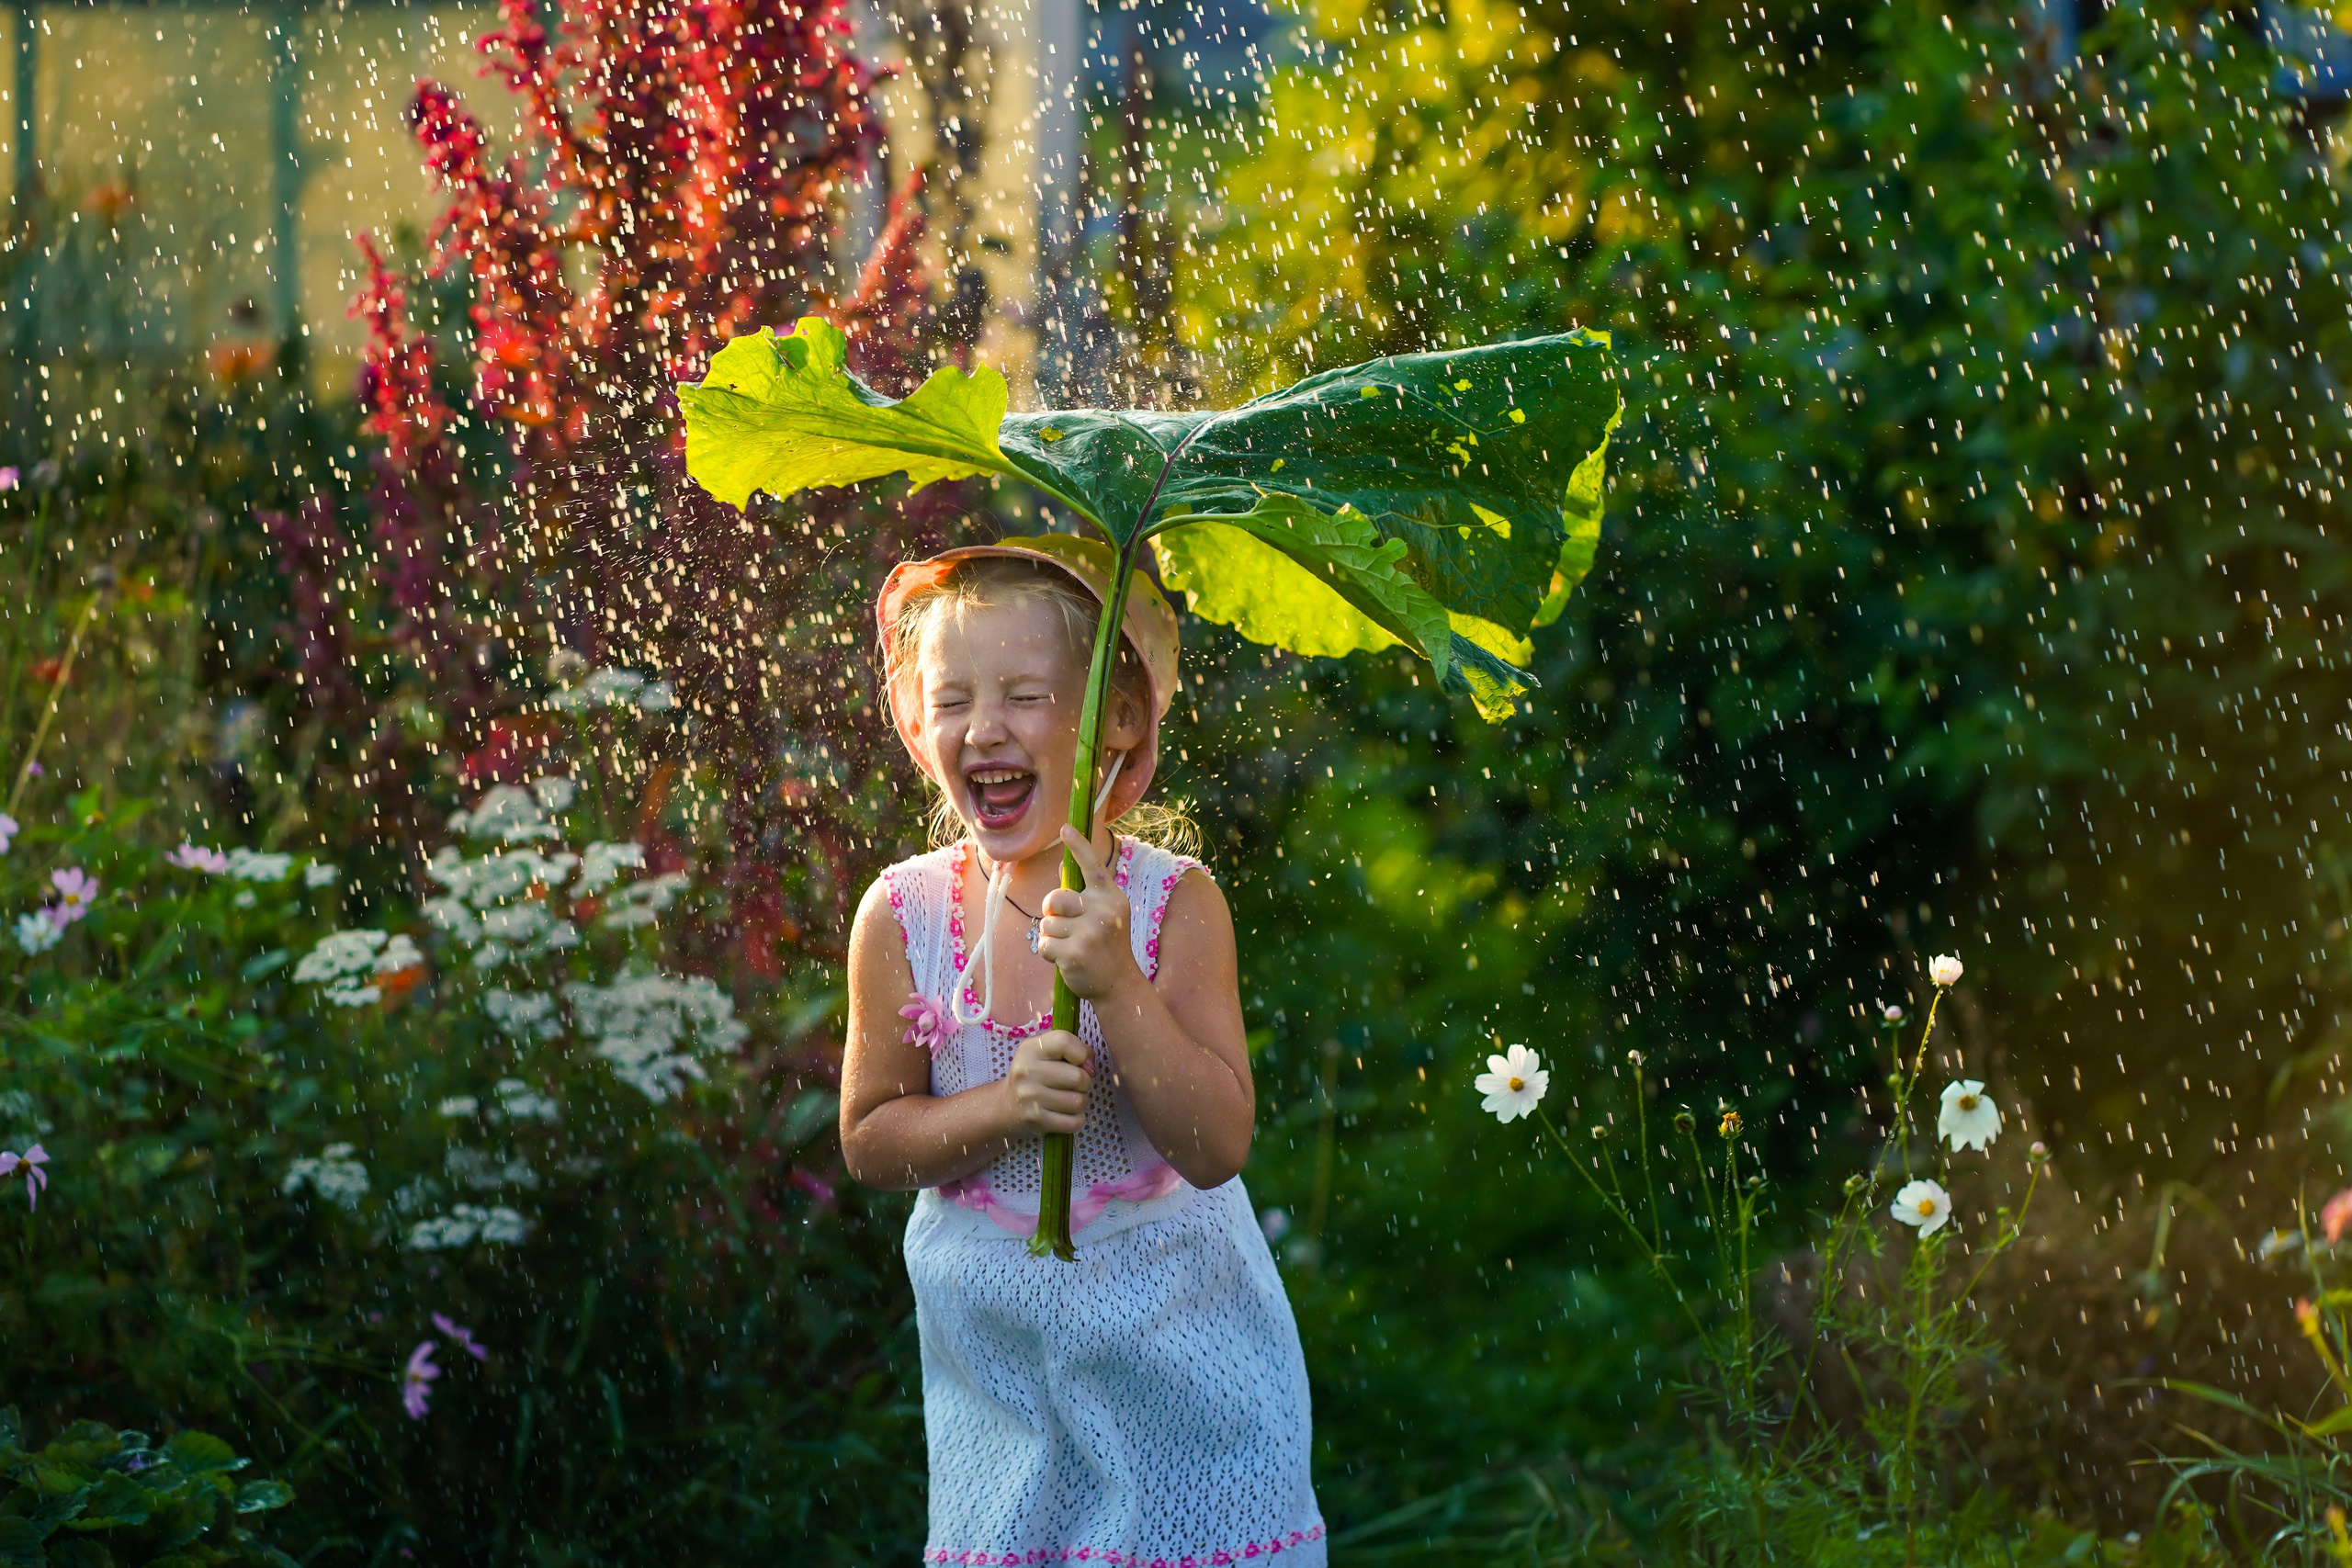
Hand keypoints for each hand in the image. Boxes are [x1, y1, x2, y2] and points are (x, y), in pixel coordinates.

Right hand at [1001, 1028, 1092, 1135]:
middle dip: (1084, 1083)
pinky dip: (1077, 1119)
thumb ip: (1075, 1050)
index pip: (1065, 1042)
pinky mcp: (1036, 1120)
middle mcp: (1026, 1071)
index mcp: (1030, 1049)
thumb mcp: (1047, 1054)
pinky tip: (1066, 1114)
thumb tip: (1090, 1068)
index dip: (1081, 1053)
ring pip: (1079, 1101)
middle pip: (1078, 1077)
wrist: (1006, 1106)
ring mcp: (1030, 1098)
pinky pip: (1074, 1122)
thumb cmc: (1036, 1076)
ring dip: (1081, 1102)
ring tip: (1069, 1099)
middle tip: (1074, 1085)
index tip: (1078, 1062)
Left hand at [1034, 826, 1140, 1001]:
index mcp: (1111, 898)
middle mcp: (1103, 911)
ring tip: (1071, 947)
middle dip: (1051, 913)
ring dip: (1051, 937)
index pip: (1092, 866)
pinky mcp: (1075, 952)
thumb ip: (1086, 894)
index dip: (1078, 846)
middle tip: (1066, 927)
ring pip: (1046, 924)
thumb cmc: (1106, 946)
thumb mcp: (1106, 915)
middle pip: (1054, 899)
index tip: (1064, 828)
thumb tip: (1064, 866)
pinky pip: (1043, 944)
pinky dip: (1048, 954)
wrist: (1119, 984)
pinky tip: (1065, 960)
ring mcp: (1090, 932)